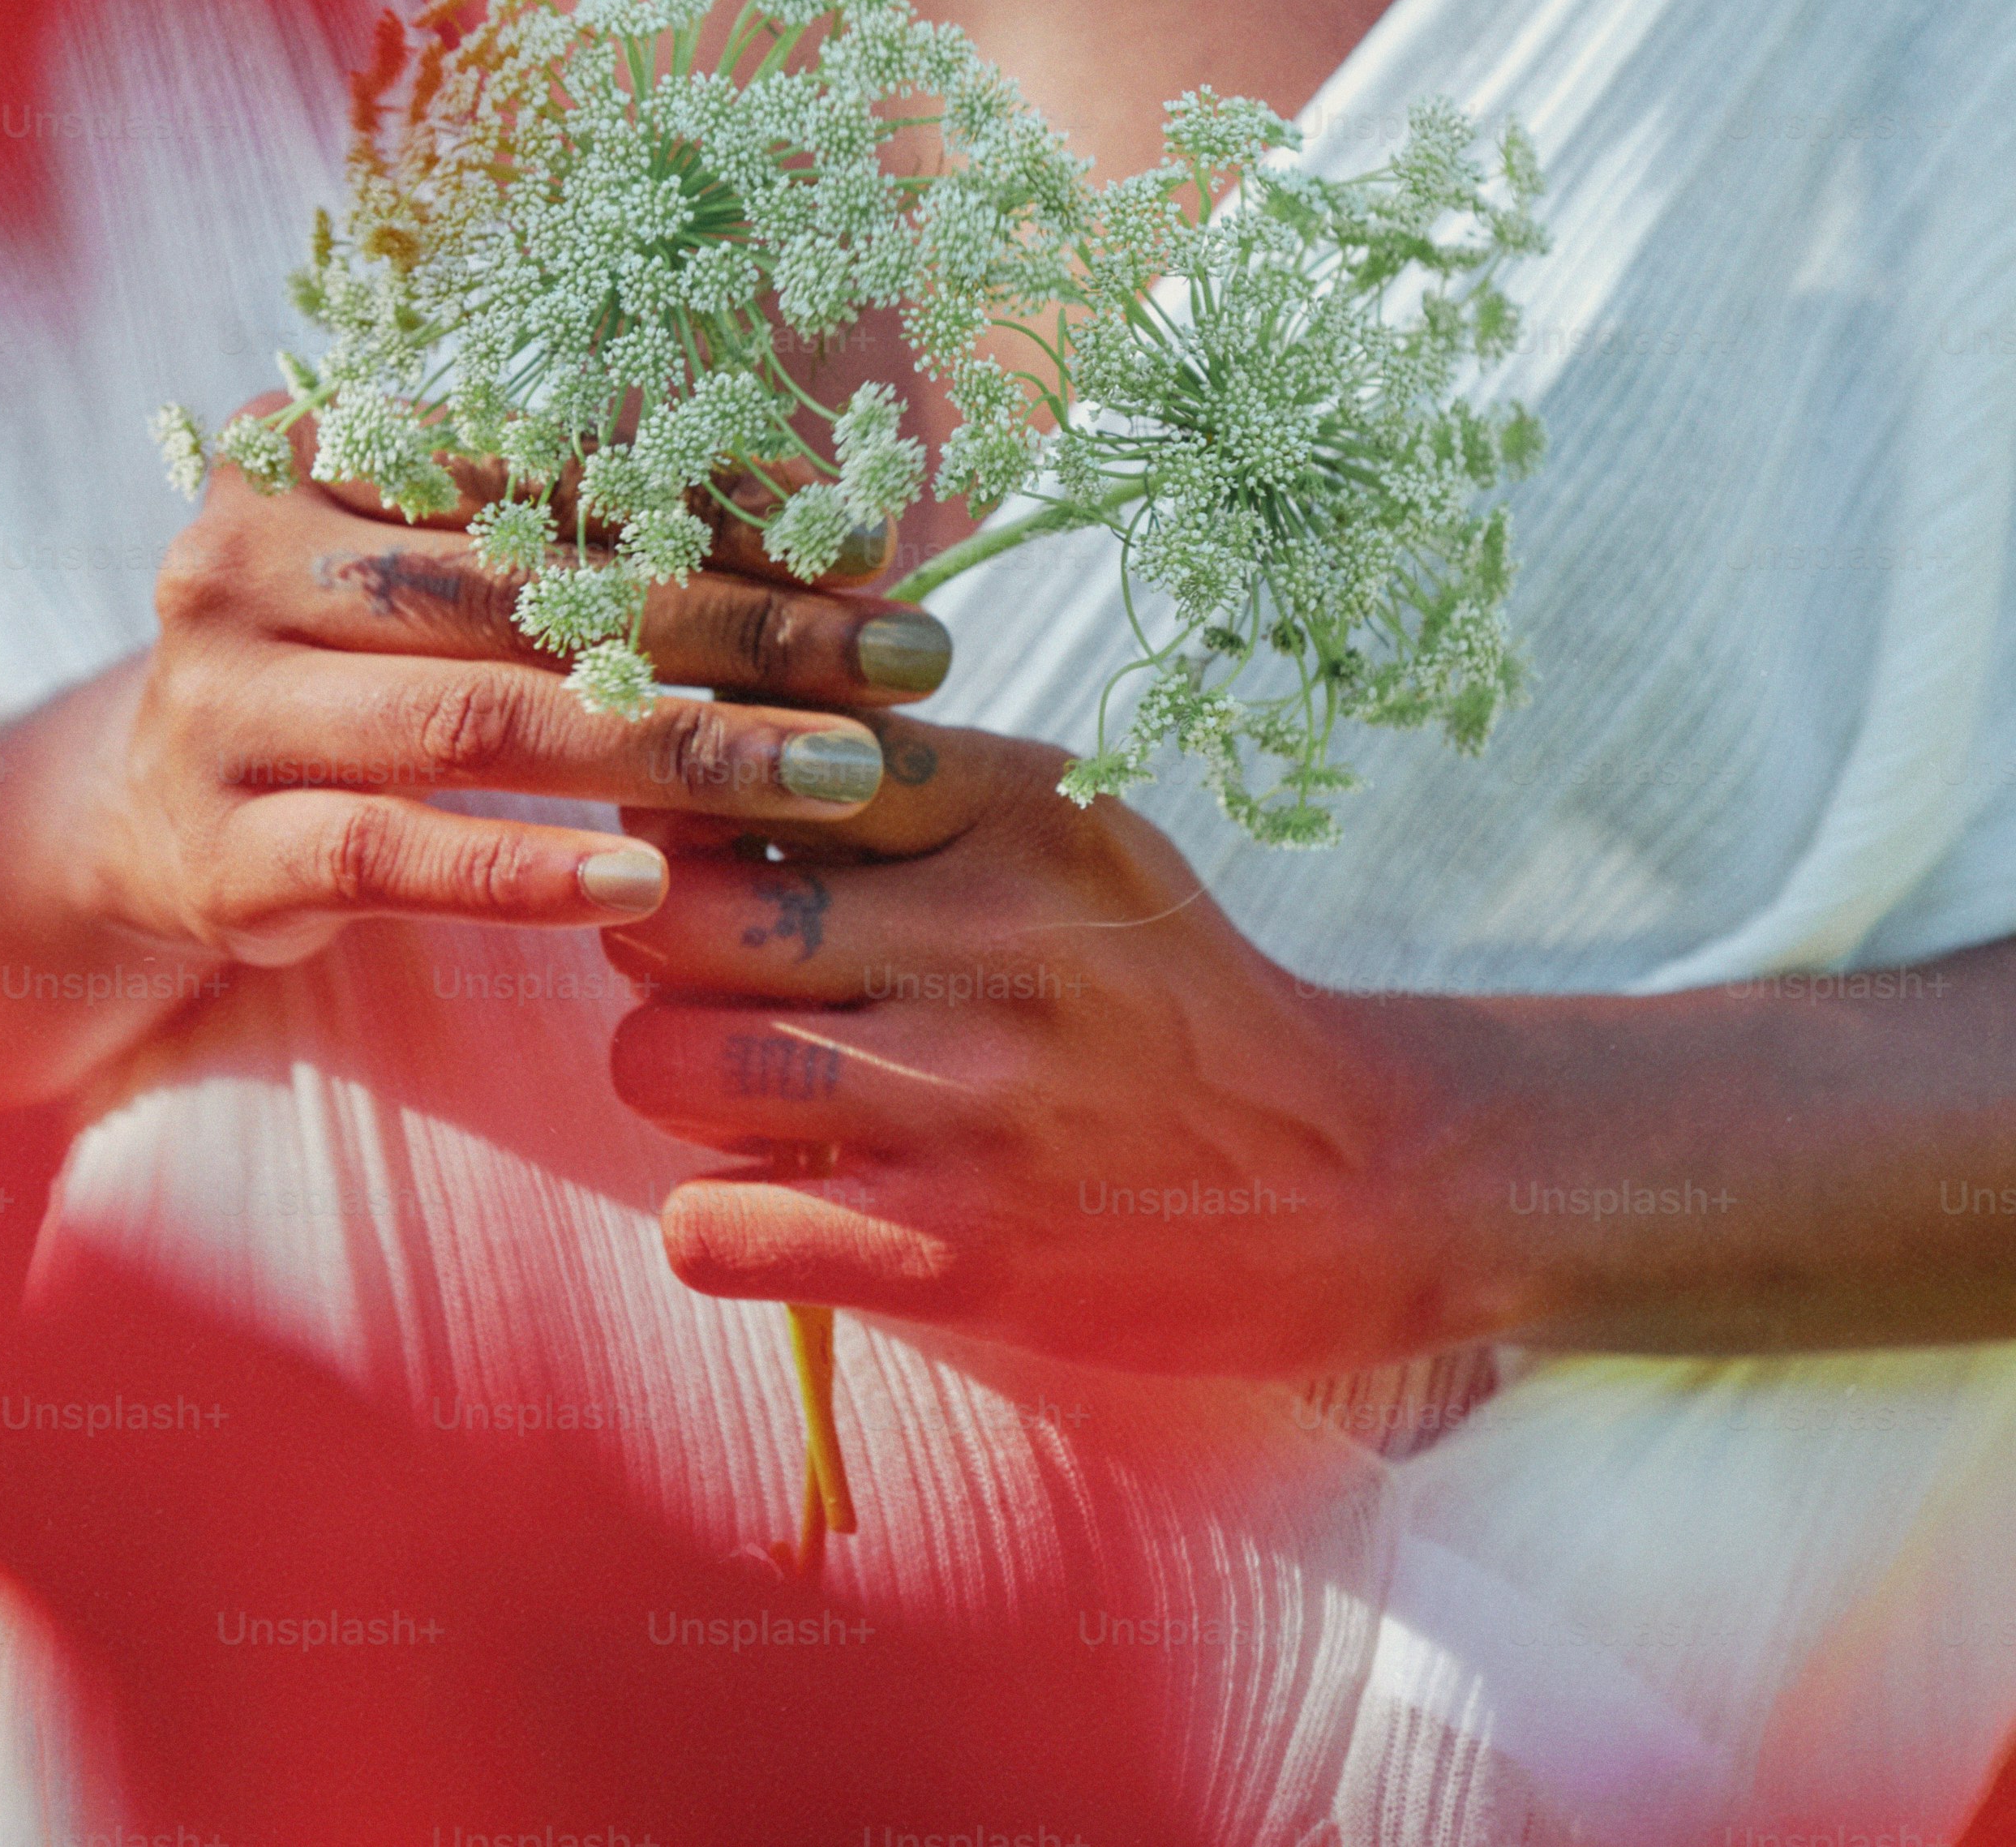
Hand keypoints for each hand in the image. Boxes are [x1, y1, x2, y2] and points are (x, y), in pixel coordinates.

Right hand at [85, 397, 958, 967]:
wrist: (134, 815)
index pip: (542, 479)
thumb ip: (572, 546)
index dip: (716, 519)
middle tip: (901, 665)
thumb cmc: (340, 672)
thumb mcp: (427, 582)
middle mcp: (241, 563)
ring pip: (477, 722)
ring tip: (831, 775)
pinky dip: (521, 871)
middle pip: (530, 597)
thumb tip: (836, 542)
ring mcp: (219, 707)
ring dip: (674, 755)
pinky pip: (392, 854)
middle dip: (737, 635)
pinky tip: (645, 886)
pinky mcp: (220, 848)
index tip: (876, 560)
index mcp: (301, 452)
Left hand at [600, 725, 1485, 1382]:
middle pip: (674, 914)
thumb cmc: (1167, 1001)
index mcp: (1016, 810)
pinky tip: (783, 1212)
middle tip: (713, 993)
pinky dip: (715, 1229)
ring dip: (676, 1090)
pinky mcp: (959, 1253)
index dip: (702, 820)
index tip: (728, 867)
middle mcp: (991, 937)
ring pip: (665, 1066)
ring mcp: (973, 1099)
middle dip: (658, 959)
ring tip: (746, 1102)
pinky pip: (711, 1231)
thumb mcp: (1069, 846)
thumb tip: (672, 791)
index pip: (758, 761)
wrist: (1357, 1180)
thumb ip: (896, 800)